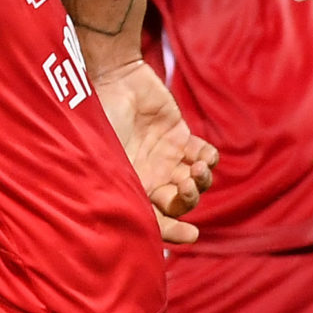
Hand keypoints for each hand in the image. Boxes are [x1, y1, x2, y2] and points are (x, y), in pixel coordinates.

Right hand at [93, 58, 215, 244]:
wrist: (112, 77)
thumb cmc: (103, 118)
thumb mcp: (107, 158)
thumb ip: (126, 189)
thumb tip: (141, 221)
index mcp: (128, 186)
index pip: (153, 219)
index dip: (173, 232)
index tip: (192, 234)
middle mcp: (149, 176)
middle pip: (181, 203)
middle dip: (189, 200)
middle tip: (187, 186)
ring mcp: (166, 156)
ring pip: (198, 182)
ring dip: (202, 180)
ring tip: (196, 168)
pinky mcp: (180, 136)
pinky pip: (205, 155)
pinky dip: (209, 159)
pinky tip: (201, 154)